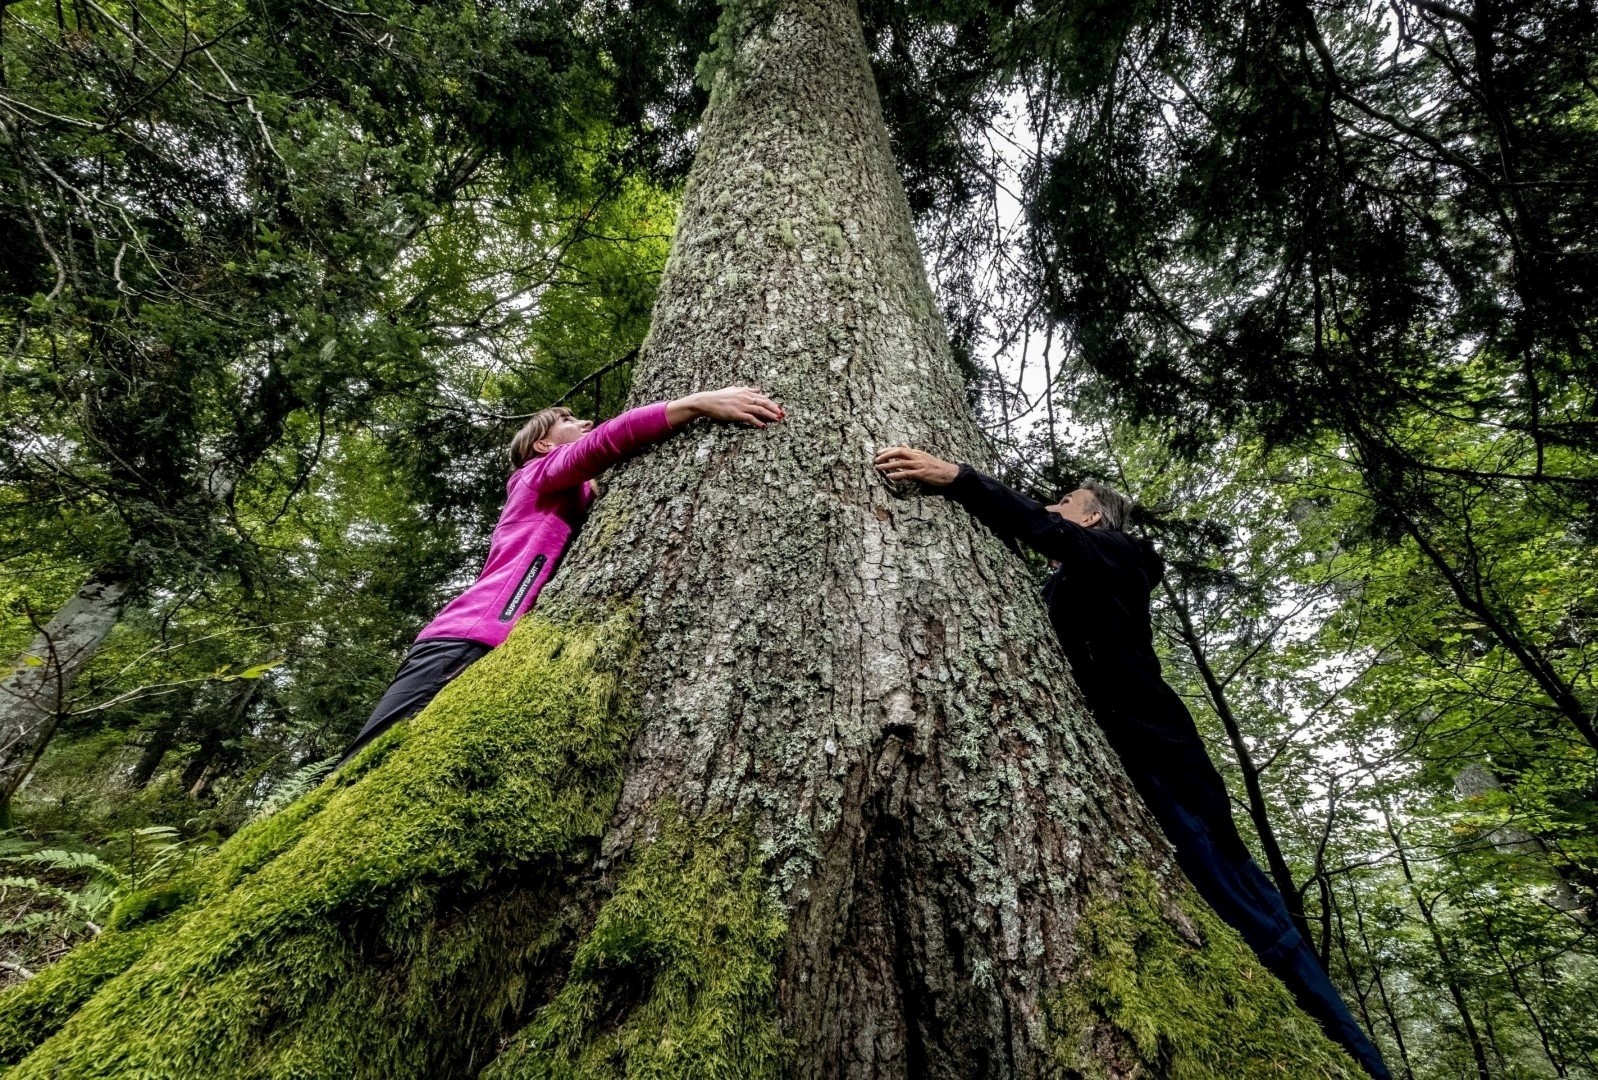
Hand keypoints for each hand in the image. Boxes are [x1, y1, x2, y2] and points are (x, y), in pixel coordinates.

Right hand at [668, 386, 785, 427]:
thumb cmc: (720, 396)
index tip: (779, 408)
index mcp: (746, 392)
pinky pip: (750, 418)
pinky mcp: (737, 413)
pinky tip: (763, 426)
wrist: (707, 401)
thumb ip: (747, 389)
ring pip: (760, 410)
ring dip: (770, 415)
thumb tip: (758, 389)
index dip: (772, 403)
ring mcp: (742, 405)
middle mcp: (745, 397)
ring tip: (777, 420)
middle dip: (775, 409)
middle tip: (783, 415)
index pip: (763, 397)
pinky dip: (758, 422)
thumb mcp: (735, 389)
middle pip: (764, 403)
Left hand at [874, 446, 958, 486]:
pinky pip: (907, 474)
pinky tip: (890, 477)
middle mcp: (917, 456)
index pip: (899, 448)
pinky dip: (897, 475)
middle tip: (876, 459)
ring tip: (879, 468)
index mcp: (916, 452)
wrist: (949, 473)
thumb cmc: (936, 465)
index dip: (887, 450)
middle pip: (898, 452)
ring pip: (901, 463)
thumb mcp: (923, 456)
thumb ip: (911, 451)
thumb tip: (902, 444)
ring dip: (888, 465)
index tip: (878, 452)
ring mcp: (919, 464)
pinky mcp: (921, 473)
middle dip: (886, 455)